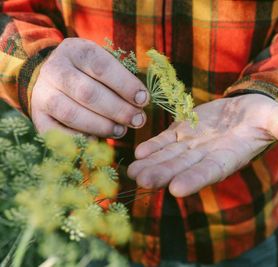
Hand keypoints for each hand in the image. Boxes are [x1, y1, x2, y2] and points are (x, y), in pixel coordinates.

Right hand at [32, 38, 148, 137]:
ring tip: (121, 130)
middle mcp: (54, 69)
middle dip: (118, 110)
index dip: (125, 85)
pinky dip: (78, 140)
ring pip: (71, 114)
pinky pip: (55, 133)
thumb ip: (122, 81)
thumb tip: (141, 103)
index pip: (102, 67)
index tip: (144, 100)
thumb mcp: (105, 65)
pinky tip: (96, 141)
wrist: (55, 78)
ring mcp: (42, 93)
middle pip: (87, 93)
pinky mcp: (38, 116)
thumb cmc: (91, 73)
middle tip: (138, 120)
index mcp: (75, 51)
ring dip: (101, 126)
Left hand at [127, 94, 277, 196]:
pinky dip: (153, 147)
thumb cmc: (265, 117)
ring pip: (171, 156)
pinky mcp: (184, 132)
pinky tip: (139, 153)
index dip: (196, 178)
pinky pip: (167, 141)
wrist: (247, 108)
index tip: (177, 189)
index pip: (213, 170)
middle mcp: (209, 154)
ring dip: (153, 164)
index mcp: (231, 155)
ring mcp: (194, 144)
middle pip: (184, 166)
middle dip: (165, 174)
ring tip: (134, 173)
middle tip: (144, 182)